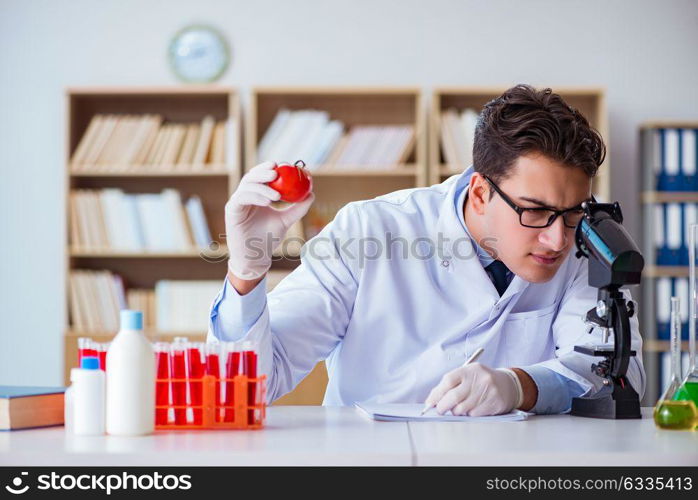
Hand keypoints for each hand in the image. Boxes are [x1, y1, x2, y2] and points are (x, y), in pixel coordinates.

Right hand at [225, 161, 314, 279]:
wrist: (256, 256)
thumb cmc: (268, 238)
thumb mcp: (286, 221)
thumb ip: (298, 208)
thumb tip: (311, 194)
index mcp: (256, 195)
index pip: (260, 175)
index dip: (268, 167)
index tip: (281, 164)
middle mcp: (245, 196)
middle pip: (251, 176)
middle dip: (262, 171)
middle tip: (276, 172)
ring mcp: (237, 202)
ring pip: (246, 186)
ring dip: (262, 187)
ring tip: (276, 195)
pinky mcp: (231, 210)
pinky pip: (241, 198)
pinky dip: (254, 196)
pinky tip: (267, 201)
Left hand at [424, 363, 522, 416]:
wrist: (507, 384)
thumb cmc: (480, 381)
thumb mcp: (467, 376)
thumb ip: (450, 385)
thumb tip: (431, 400)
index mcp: (469, 370)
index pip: (448, 381)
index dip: (436, 394)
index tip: (430, 403)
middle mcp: (479, 378)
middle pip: (454, 396)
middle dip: (443, 406)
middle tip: (440, 410)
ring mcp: (488, 390)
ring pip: (463, 408)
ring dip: (457, 412)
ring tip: (459, 408)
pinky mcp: (495, 402)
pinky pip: (474, 414)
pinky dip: (469, 415)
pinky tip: (472, 409)